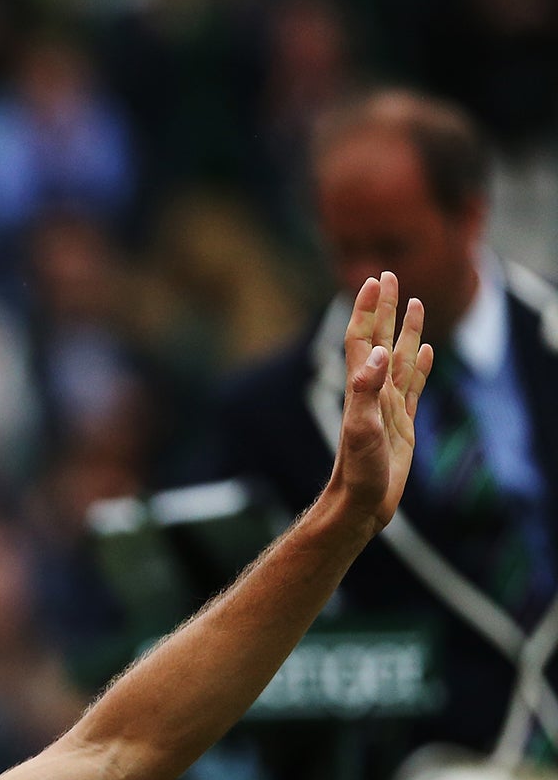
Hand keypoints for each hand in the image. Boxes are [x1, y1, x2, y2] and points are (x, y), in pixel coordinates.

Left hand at [330, 271, 432, 532]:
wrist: (361, 503)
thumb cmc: (358, 471)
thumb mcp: (361, 429)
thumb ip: (366, 390)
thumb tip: (376, 353)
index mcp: (362, 388)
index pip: (362, 338)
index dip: (366, 309)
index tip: (373, 280)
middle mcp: (373, 391)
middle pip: (379, 339)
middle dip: (383, 308)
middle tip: (389, 275)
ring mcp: (388, 406)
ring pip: (398, 357)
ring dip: (404, 329)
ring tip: (413, 302)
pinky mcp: (401, 423)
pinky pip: (412, 386)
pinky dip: (418, 365)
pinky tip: (422, 351)